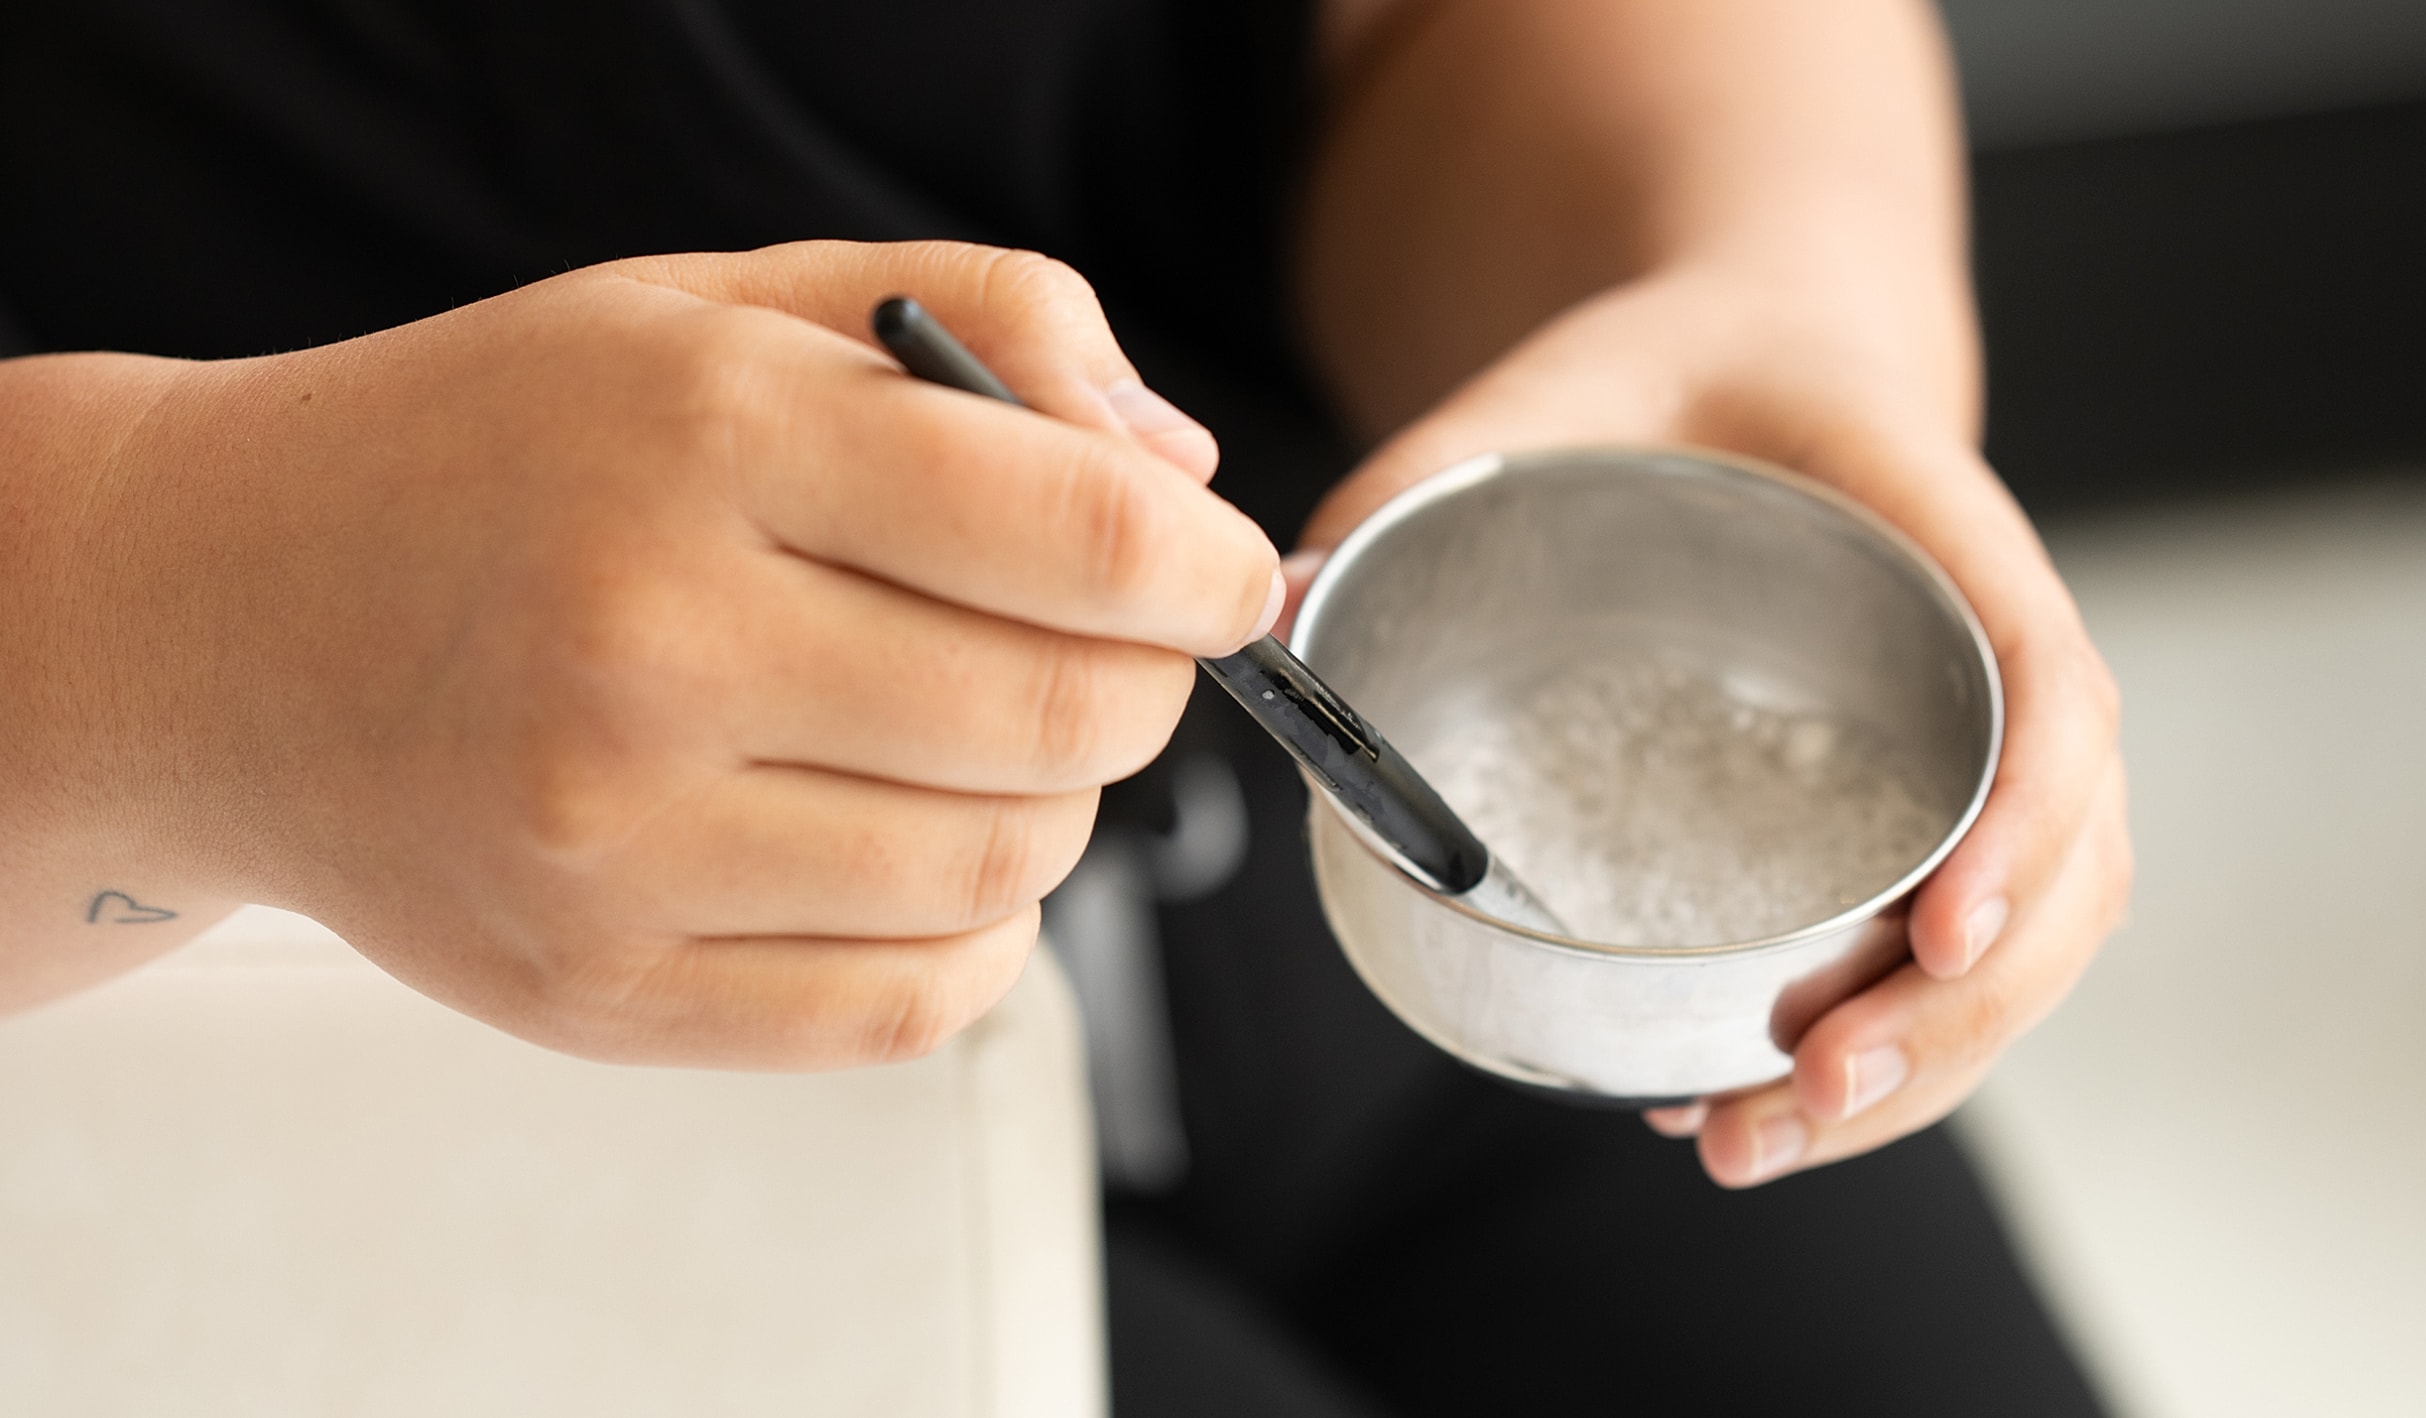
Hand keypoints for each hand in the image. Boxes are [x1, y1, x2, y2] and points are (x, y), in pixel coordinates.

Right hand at [0, 240, 1279, 1063]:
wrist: (227, 619)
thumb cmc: (501, 450)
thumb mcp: (726, 306)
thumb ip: (986, 325)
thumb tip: (1180, 479)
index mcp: (704, 441)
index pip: (1079, 542)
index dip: (1209, 576)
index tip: (1227, 583)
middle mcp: (652, 649)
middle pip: (1066, 724)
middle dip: (1140, 686)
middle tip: (1101, 649)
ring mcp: (614, 845)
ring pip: (1004, 872)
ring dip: (1052, 808)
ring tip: (973, 734)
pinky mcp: (597, 991)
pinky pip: (909, 1002)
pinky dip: (977, 935)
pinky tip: (921, 847)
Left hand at [1289, 262, 2130, 1185]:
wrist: (1745, 370)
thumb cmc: (1661, 383)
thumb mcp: (1540, 398)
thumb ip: (1421, 480)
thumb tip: (1278, 602)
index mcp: (1937, 528)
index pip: (2049, 686)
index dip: (2024, 821)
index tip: (1938, 930)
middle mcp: (1983, 655)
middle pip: (2068, 866)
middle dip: (1955, 1011)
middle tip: (1803, 1085)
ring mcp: (1973, 748)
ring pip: (2030, 942)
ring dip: (1925, 1067)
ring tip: (1758, 1139)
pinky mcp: (1925, 812)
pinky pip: (1965, 955)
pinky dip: (1893, 1050)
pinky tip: (1760, 1103)